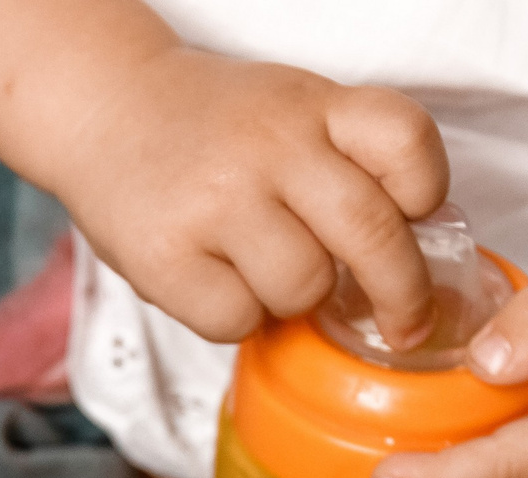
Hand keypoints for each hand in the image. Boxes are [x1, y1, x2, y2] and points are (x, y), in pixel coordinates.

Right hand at [0, 0, 446, 346]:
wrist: (102, 109)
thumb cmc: (209, 127)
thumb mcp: (289, 109)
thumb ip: (348, 159)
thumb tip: (411, 253)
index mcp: (311, 105)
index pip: (405, 143)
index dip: (425, 193)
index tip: (417, 221)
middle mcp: (270, 146)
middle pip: (372, 236)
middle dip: (400, 295)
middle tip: (403, 323)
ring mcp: (216, 201)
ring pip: (303, 289)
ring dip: (295, 300)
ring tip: (263, 271)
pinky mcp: (167, 256)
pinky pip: (237, 320)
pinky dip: (236, 317)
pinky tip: (216, 281)